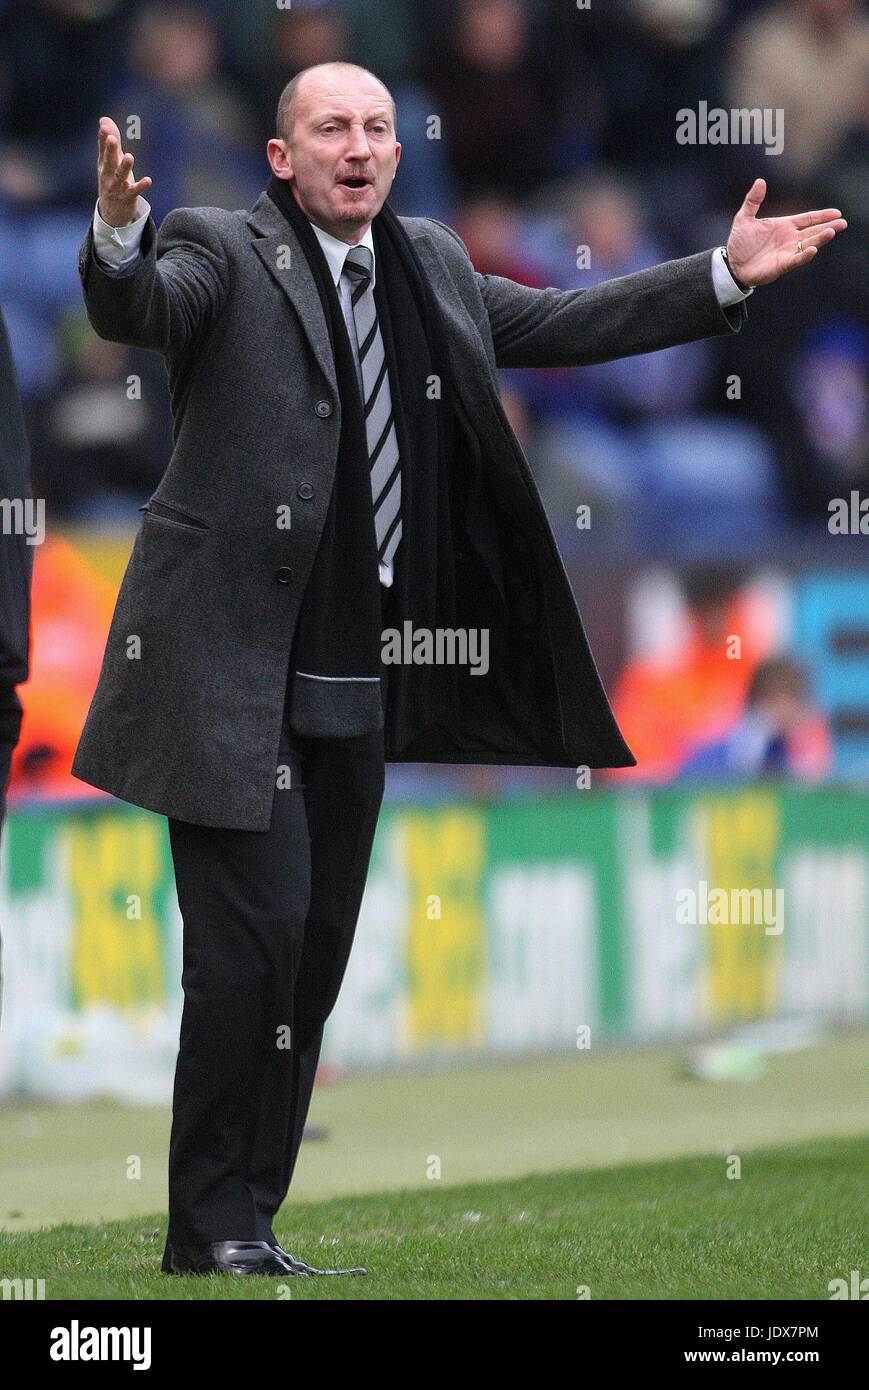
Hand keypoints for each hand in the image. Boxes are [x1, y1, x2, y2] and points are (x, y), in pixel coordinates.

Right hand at [97, 116, 151, 227]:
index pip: (102, 149)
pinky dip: (141, 186)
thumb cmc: (112, 181)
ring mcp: (116, 187)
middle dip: (110, 150)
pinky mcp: (127, 198)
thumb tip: (104, 120)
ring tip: (130, 156)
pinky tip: (148, 180)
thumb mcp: (110, 162)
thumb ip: (110, 142)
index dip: (103, 138)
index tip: (104, 127)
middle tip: (113, 138)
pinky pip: (134, 191)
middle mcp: (107, 175)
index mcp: (103, 165)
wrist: (111, 213)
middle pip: (108, 161)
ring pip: (119, 176)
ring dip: (124, 167)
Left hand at [726, 178, 846, 286]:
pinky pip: (796, 260)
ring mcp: (787, 252)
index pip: (807, 219)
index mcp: (784, 226)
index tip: (836, 213)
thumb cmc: (740, 243)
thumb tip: (760, 181)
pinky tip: (813, 249)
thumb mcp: (744, 218)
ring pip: (808, 244)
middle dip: (828, 227)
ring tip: (831, 232)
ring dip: (820, 238)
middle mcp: (789, 239)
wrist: (732, 265)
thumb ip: (753, 201)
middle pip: (813, 231)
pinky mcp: (782, 265)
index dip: (821, 216)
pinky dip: (805, 255)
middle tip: (842, 223)